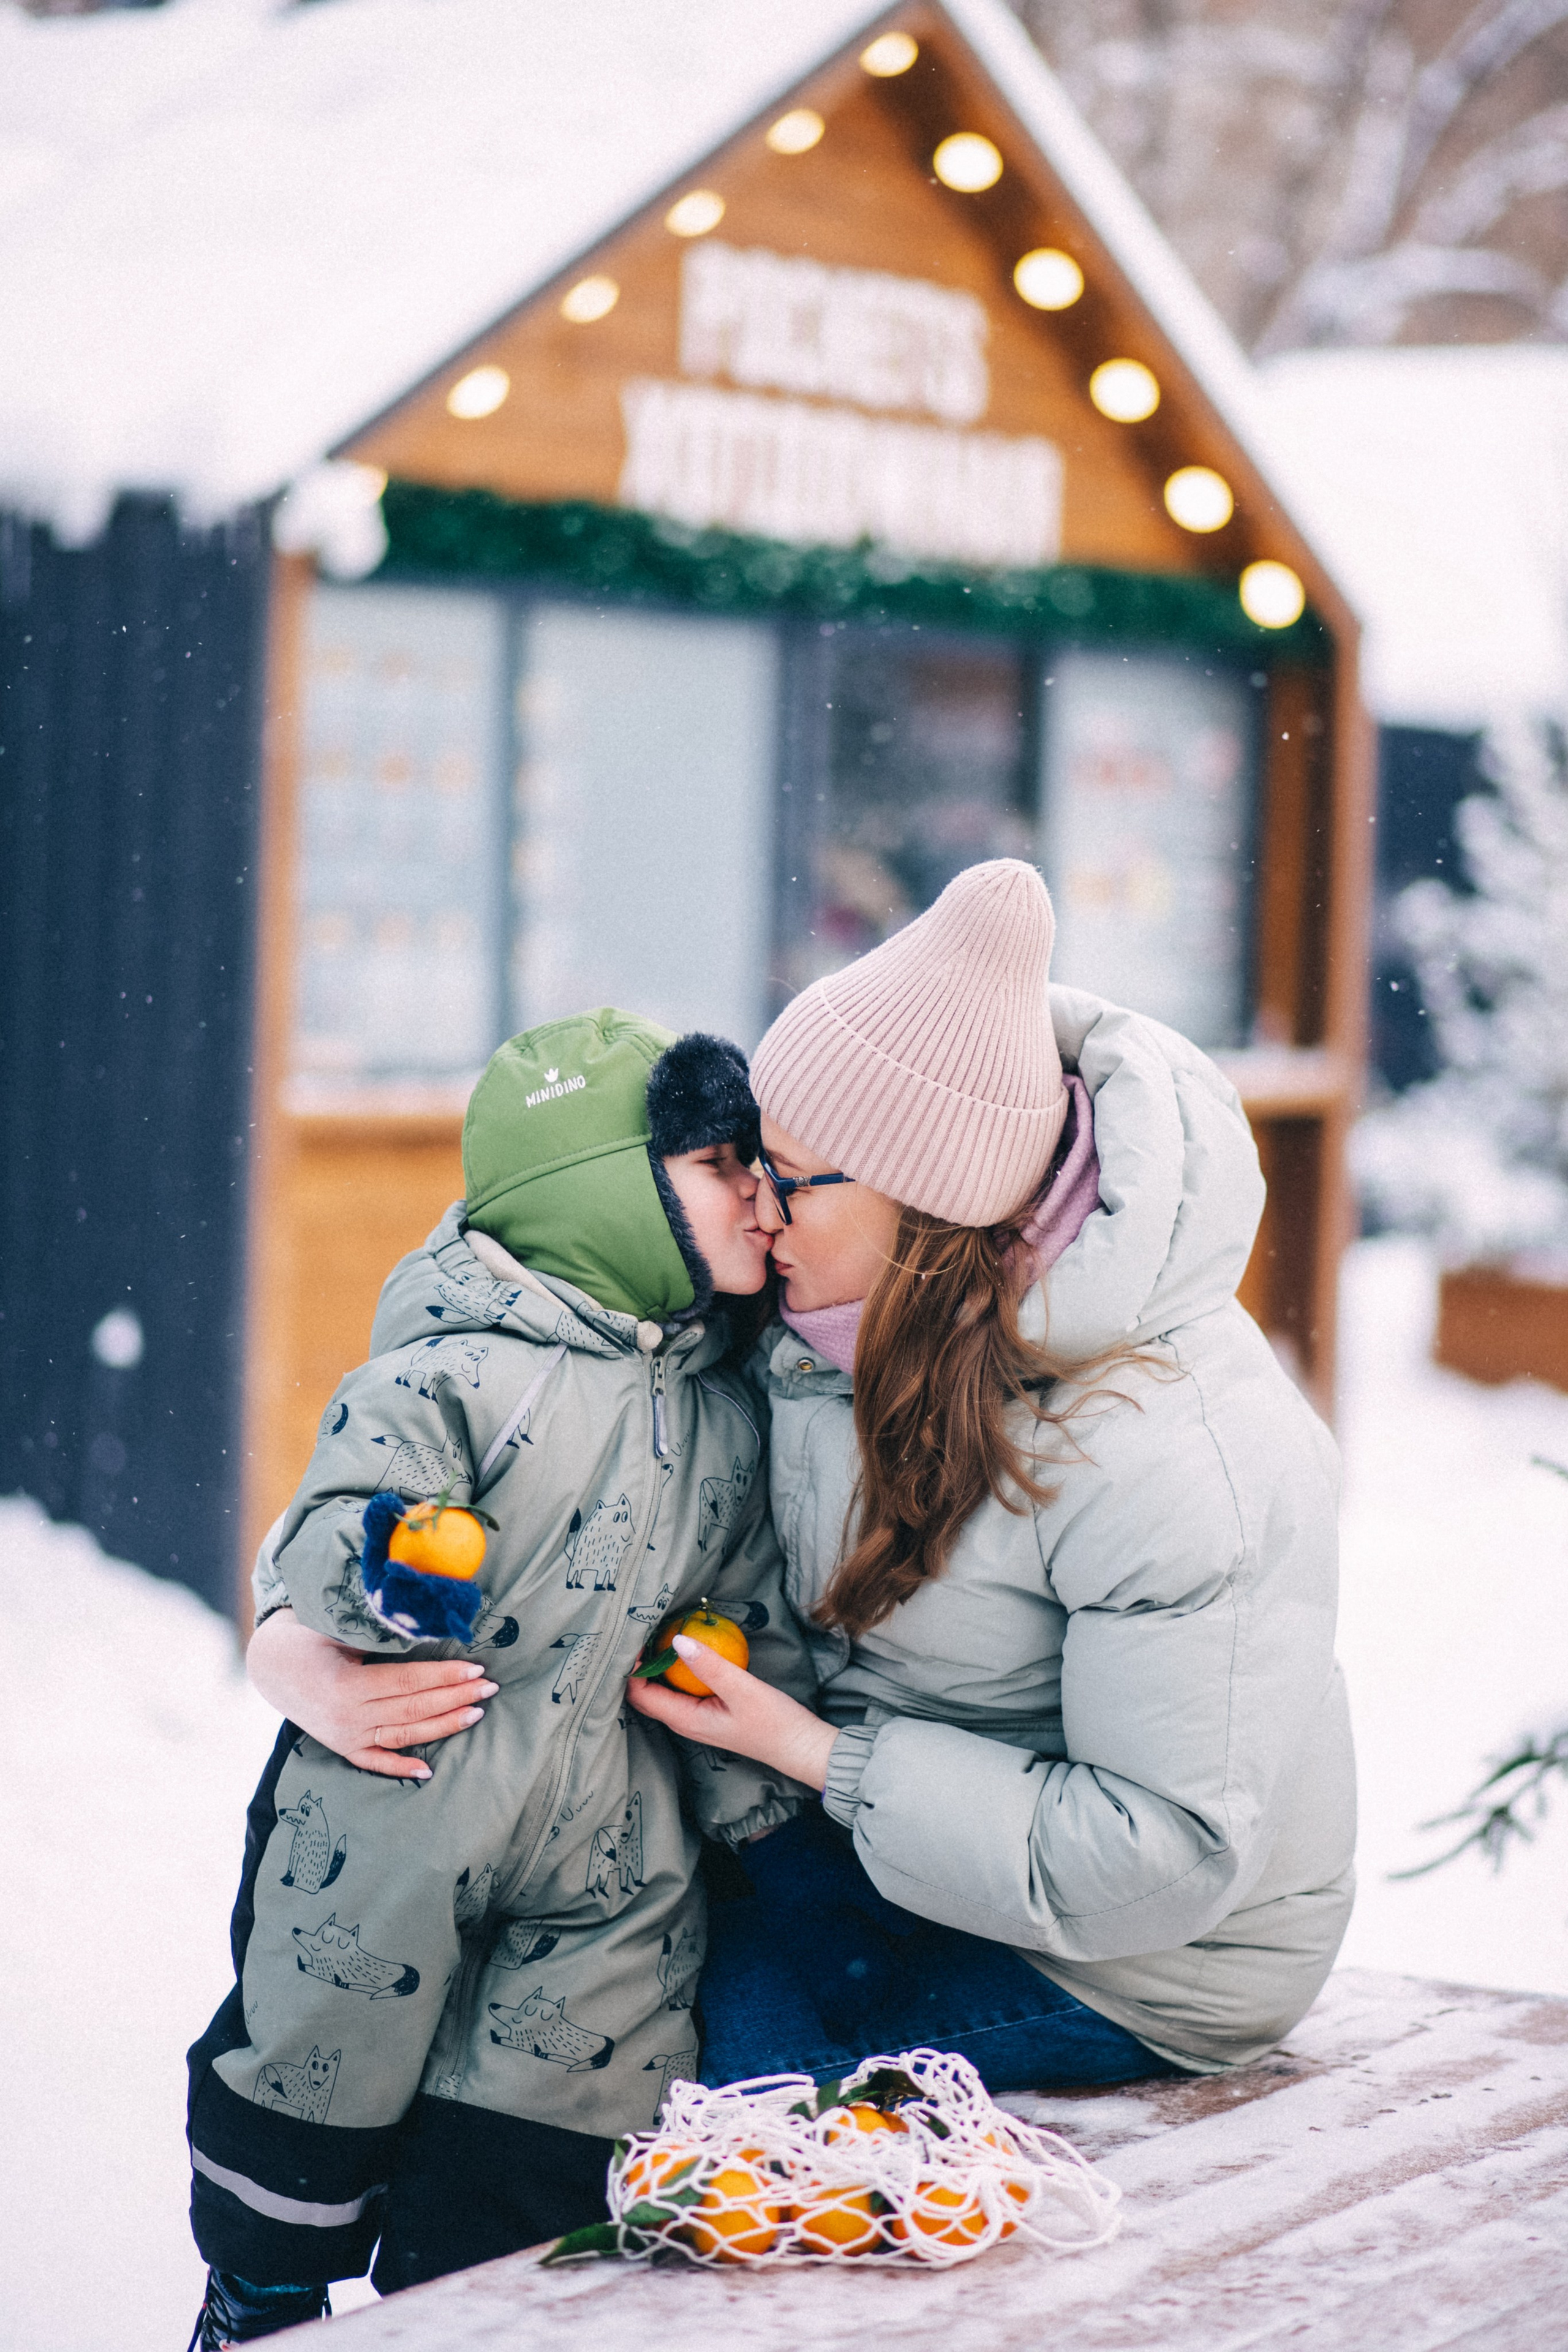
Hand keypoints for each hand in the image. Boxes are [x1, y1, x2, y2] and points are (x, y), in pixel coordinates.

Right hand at [246, 1608, 496, 1780]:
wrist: (271, 1665)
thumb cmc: (310, 1637)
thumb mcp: (340, 1629)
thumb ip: (380, 1637)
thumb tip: (427, 1628)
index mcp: (347, 1686)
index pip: (409, 1682)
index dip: (445, 1675)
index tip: (476, 1667)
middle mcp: (347, 1717)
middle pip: (413, 1709)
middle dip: (455, 1698)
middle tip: (490, 1687)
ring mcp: (345, 1736)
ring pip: (403, 1734)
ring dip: (443, 1726)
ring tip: (476, 1713)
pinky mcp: (342, 1747)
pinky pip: (375, 1761)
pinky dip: (400, 1768)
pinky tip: (427, 1771)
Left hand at [626, 1637, 838, 1790]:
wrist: (799, 1746)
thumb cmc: (773, 1722)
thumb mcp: (743, 1690)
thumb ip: (710, 1665)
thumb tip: (676, 1640)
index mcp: (685, 1720)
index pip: (640, 1695)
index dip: (632, 1668)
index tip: (637, 1638)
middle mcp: (684, 1722)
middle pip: (645, 1694)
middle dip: (639, 1666)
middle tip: (645, 1632)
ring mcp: (696, 1718)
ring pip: (663, 1692)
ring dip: (657, 1667)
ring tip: (660, 1635)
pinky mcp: (708, 1711)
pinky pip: (681, 1690)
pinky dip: (676, 1671)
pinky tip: (686, 1650)